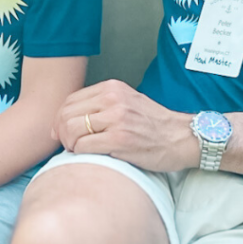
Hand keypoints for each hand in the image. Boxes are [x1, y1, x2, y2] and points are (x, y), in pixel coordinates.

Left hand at [53, 80, 199, 172]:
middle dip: (60, 132)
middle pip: (67, 114)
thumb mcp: (127, 101)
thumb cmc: (154, 124)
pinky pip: (84, 146)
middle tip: (65, 144)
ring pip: (71, 130)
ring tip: (76, 150)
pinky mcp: (120, 140)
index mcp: (112, 88)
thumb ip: (101, 105)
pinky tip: (88, 156)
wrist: (182, 138)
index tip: (60, 131)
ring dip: (69, 144)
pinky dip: (80, 153)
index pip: (71, 100)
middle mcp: (112, 99)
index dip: (60, 118)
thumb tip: (67, 119)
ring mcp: (116, 119)